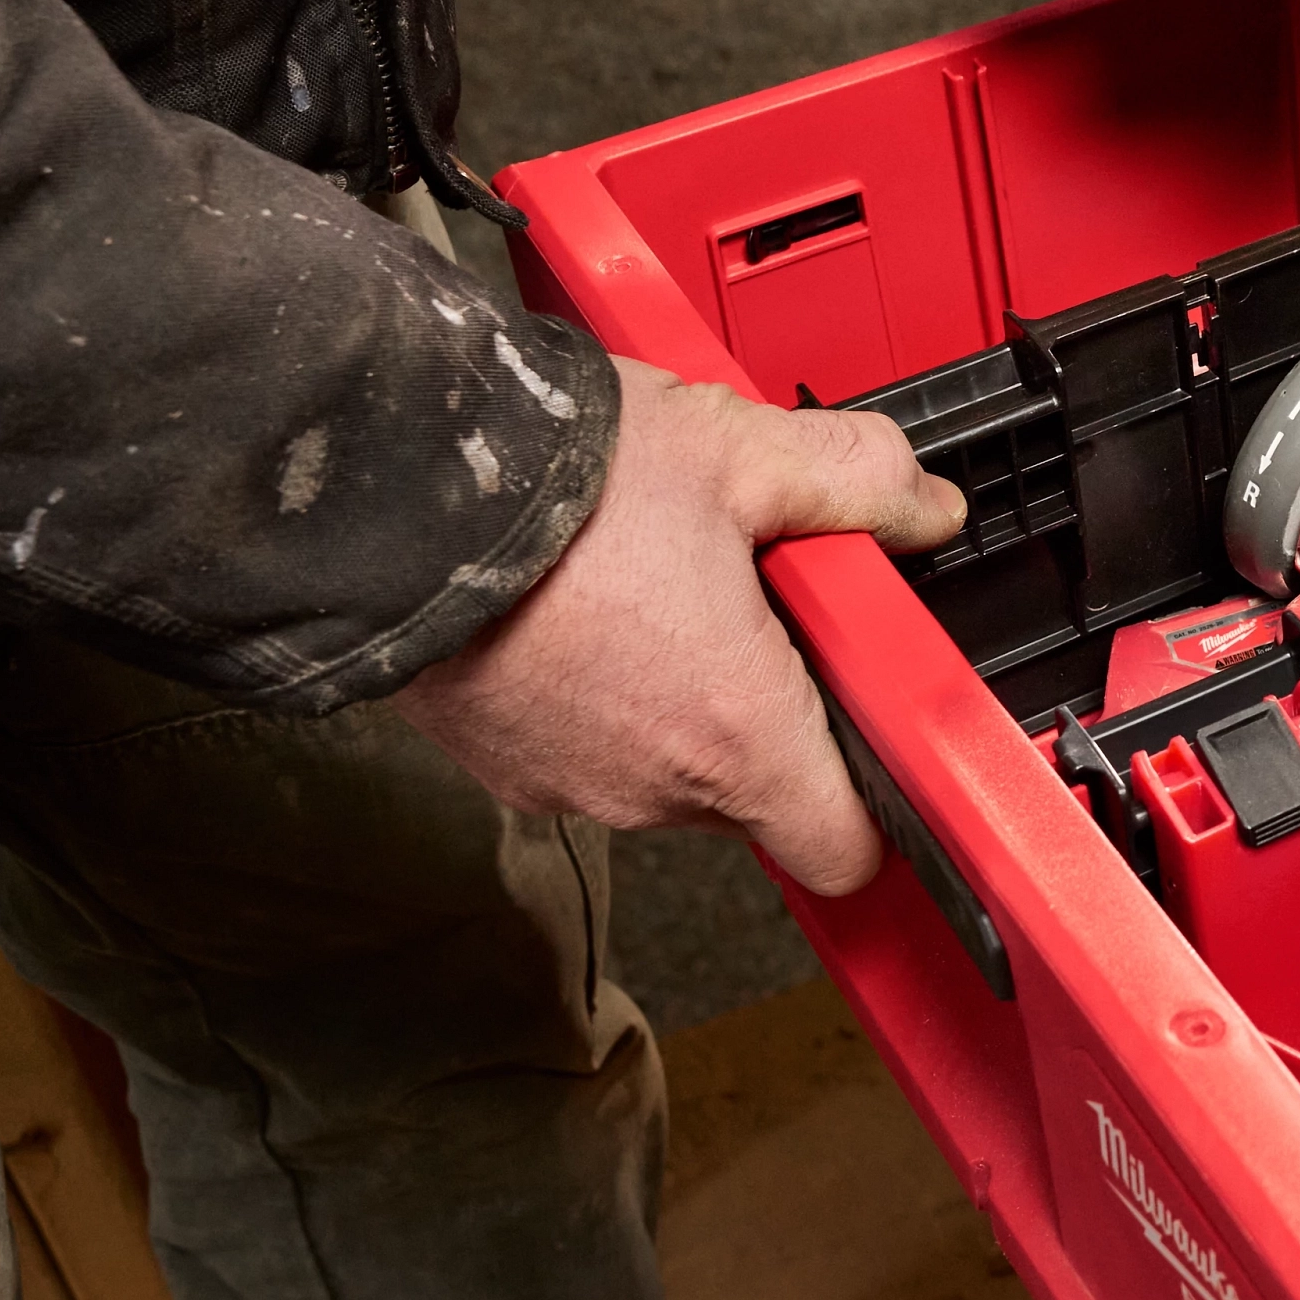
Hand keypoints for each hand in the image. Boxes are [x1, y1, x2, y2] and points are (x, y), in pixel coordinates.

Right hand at [390, 360, 965, 896]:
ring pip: (669, 768)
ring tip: (659, 580)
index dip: (876, 800)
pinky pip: (587, 747)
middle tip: (760, 599)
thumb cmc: (555, 485)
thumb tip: (917, 504)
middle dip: (773, 706)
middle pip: (759, 792)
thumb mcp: (738, 451)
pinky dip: (602, 692)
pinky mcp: (499, 764)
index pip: (845, 849)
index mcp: (736, 735)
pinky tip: (588, 599)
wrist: (383, 485)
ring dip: (682, 693)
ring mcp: (568, 785)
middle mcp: (652, 788)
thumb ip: (855, 482)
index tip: (873, 729)